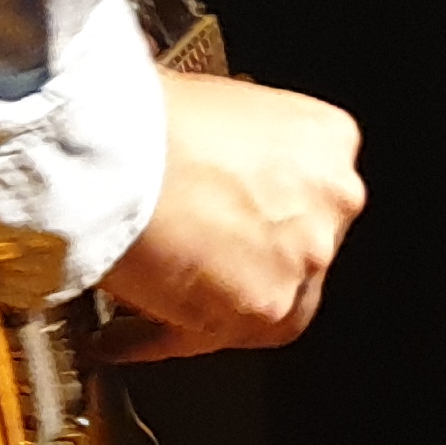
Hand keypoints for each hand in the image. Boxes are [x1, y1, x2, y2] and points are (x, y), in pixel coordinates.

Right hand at [96, 70, 365, 362]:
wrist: (113, 151)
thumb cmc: (144, 118)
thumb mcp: (210, 105)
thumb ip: (228, 146)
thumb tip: (197, 166)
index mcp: (327, 140)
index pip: (304, 193)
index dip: (254, 212)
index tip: (221, 220)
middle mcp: (331, 202)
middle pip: (289, 250)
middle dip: (237, 261)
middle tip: (183, 257)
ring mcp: (304, 261)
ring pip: (257, 302)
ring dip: (202, 305)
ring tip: (142, 299)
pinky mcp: (265, 312)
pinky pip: (208, 339)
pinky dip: (157, 339)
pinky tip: (117, 336)